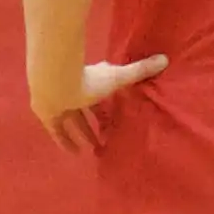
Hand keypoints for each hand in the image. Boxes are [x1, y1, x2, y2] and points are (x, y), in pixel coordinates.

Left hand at [32, 52, 162, 148]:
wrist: (54, 83)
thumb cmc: (88, 79)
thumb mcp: (118, 78)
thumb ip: (140, 71)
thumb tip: (165, 58)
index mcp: (91, 80)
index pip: (101, 92)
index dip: (108, 104)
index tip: (116, 114)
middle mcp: (75, 91)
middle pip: (87, 109)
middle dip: (96, 123)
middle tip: (105, 139)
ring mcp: (60, 103)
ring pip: (73, 120)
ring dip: (83, 133)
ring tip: (93, 149)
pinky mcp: (48, 115)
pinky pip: (58, 131)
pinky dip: (65, 141)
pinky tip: (73, 154)